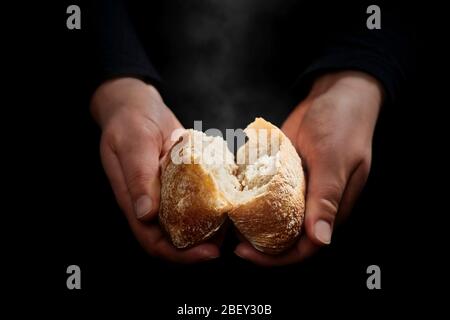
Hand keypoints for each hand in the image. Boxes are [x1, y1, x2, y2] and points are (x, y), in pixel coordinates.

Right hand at [91, 77, 219, 262]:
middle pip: (176, 239)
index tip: (208, 253)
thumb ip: (138, 178)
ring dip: (213, 226)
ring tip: (235, 221)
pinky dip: (215, 201)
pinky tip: (233, 197)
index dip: (179, 255)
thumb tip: (146, 215)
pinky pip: (199, 198)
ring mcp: (169, 193)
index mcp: (136, 203)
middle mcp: (154, 204)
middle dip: (202, 246)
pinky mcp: (184, 180)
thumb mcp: (132, 145)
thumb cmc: (128, 123)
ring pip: (190, 221)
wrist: (138, 105)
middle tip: (229, 240)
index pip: (153, 242)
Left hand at [234, 71, 382, 265]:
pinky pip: (264, 191)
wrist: (334, 95)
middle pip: (283, 237)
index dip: (275, 257)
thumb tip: (321, 240)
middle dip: (256, 243)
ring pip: (272, 216)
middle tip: (228, 239)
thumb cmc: (342, 125)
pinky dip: (249, 195)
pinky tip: (228, 193)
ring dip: (249, 221)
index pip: (303, 248)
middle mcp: (311, 205)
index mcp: (329, 210)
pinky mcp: (282, 174)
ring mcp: (296, 189)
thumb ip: (327, 199)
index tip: (245, 253)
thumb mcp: (334, 161)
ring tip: (223, 219)